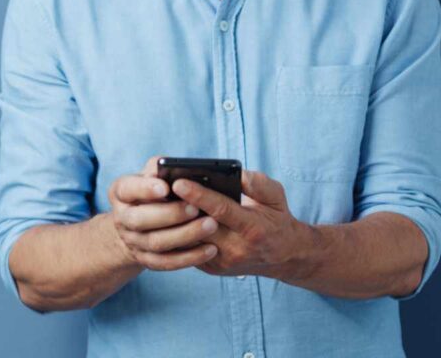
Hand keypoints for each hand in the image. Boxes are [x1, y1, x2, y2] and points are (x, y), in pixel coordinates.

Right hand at [107, 156, 219, 270]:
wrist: (136, 225)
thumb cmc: (150, 191)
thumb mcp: (150, 175)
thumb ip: (159, 168)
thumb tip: (175, 167)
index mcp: (121, 193)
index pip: (127, 189)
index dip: (145, 189)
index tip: (166, 187)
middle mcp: (122, 218)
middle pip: (141, 219)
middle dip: (170, 214)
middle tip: (196, 208)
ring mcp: (133, 242)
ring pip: (157, 242)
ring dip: (185, 235)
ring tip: (211, 225)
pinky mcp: (147, 260)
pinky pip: (167, 262)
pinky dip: (189, 257)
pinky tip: (211, 249)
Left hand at [171, 169, 316, 280]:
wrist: (284, 257)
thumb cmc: (277, 219)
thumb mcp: (276, 196)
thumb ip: (257, 183)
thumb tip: (235, 173)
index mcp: (252, 228)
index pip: (221, 210)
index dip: (198, 196)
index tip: (178, 182)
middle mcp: (236, 248)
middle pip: (199, 226)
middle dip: (177, 208)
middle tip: (157, 189)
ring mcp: (222, 262)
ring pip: (189, 241)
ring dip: (172, 222)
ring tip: (157, 200)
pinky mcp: (212, 268)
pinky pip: (188, 250)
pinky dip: (176, 234)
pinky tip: (165, 217)